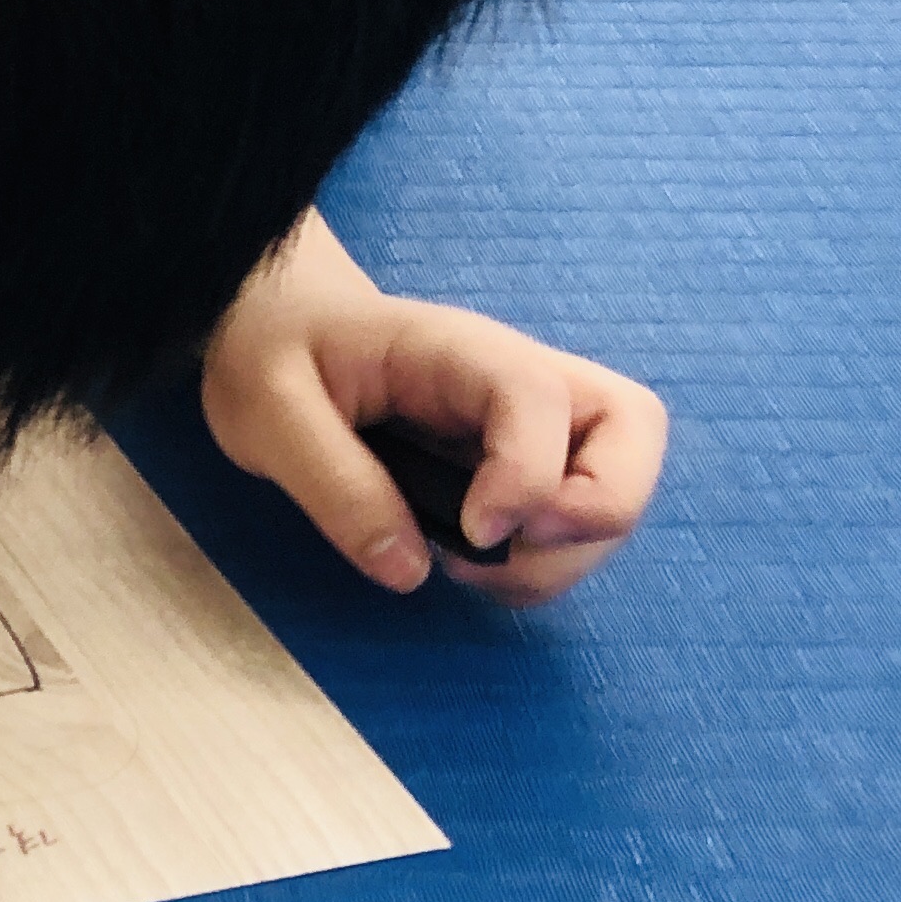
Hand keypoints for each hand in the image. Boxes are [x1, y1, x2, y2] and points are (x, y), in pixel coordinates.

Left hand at [201, 230, 665, 609]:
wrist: (278, 331)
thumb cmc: (273, 353)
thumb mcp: (266, 412)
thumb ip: (332, 484)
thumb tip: (410, 571)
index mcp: (458, 350)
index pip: (540, 397)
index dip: (527, 477)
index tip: (469, 535)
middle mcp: (518, 382)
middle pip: (634, 429)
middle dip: (595, 511)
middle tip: (499, 546)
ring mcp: (532, 425)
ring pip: (619, 488)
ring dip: (566, 553)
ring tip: (467, 564)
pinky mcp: (523, 466)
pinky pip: (579, 518)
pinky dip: (547, 561)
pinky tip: (472, 562)